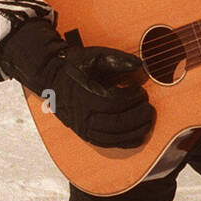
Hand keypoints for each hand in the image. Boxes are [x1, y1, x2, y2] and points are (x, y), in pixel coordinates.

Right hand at [0, 20, 153, 147]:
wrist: (52, 78)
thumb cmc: (75, 65)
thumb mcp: (94, 55)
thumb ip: (117, 59)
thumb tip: (139, 65)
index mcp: (84, 95)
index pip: (113, 102)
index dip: (132, 98)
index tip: (141, 90)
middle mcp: (82, 115)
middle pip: (116, 123)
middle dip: (137, 117)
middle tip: (149, 107)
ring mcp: (83, 128)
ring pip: (113, 137)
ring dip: (135, 131)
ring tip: (148, 120)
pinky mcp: (86, 134)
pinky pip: (108, 144)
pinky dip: (125, 143)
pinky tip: (138, 135)